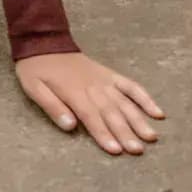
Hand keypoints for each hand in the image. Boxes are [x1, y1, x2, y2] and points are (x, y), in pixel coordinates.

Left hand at [15, 52, 163, 155]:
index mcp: (73, 92)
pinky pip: (131, 86)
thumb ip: (51, 106)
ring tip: (151, 137)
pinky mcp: (111, 75)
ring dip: (138, 120)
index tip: (116, 150)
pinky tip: (158, 113)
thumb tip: (69, 126)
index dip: (103, 133)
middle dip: (125, 132)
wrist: (45, 41)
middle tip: (138, 150)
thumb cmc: (36, 68)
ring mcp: (105, 80)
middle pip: (111, 112)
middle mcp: (93, 87)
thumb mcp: (33, 87)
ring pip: (124, 102)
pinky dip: (145, 99)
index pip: (90, 116)